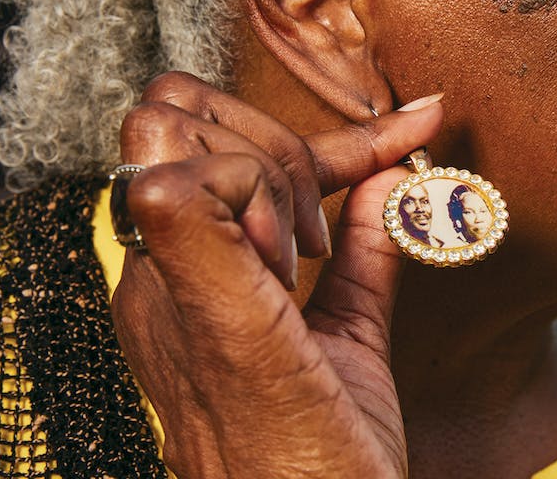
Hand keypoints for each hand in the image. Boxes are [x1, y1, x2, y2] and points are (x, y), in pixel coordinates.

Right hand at [110, 72, 442, 477]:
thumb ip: (363, 252)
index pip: (203, 139)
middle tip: (320, 233)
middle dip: (276, 141)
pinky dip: (257, 191)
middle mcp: (157, 275)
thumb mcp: (350, 331)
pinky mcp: (203, 310)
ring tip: (307, 254)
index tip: (398, 140)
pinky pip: (181, 188)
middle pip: (175, 112)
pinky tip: (296, 257)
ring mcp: (169, 290)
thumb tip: (387, 174)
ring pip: (171, 130)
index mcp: (182, 277)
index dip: (303, 132)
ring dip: (266, 167)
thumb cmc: (328, 449)